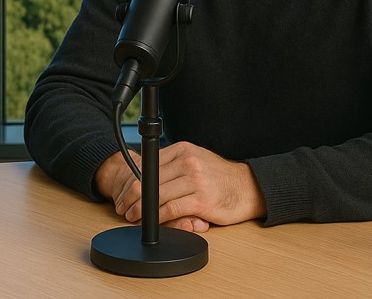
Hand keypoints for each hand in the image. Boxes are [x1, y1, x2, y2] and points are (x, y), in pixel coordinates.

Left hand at [97, 142, 265, 231]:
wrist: (248, 188)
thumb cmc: (220, 177)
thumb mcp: (195, 160)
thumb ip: (173, 165)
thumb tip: (144, 176)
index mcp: (183, 150)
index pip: (148, 165)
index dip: (132, 181)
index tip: (123, 192)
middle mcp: (188, 162)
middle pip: (149, 180)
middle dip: (132, 196)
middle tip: (123, 207)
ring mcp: (195, 180)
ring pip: (157, 195)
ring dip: (141, 209)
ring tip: (133, 216)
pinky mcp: (201, 200)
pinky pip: (171, 209)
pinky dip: (157, 217)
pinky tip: (151, 222)